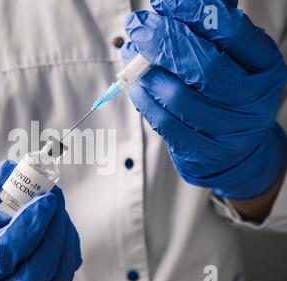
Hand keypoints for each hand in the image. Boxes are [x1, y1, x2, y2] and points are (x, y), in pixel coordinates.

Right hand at [0, 160, 81, 280]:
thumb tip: (12, 170)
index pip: (1, 258)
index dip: (27, 229)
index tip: (44, 199)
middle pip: (34, 274)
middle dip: (51, 232)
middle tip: (54, 196)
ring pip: (56, 273)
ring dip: (62, 234)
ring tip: (53, 203)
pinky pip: (64, 267)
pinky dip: (67, 240)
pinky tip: (55, 219)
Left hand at [122, 0, 286, 199]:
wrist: (237, 149)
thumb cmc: (226, 92)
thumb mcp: (229, 58)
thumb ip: (206, 31)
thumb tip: (167, 7)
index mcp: (264, 66)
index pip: (230, 31)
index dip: (192, 12)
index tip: (161, 4)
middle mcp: (253, 99)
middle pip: (203, 66)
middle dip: (162, 41)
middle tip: (138, 26)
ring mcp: (230, 129)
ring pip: (178, 96)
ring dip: (146, 72)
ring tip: (131, 55)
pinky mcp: (205, 152)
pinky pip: (165, 122)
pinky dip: (144, 99)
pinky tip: (136, 84)